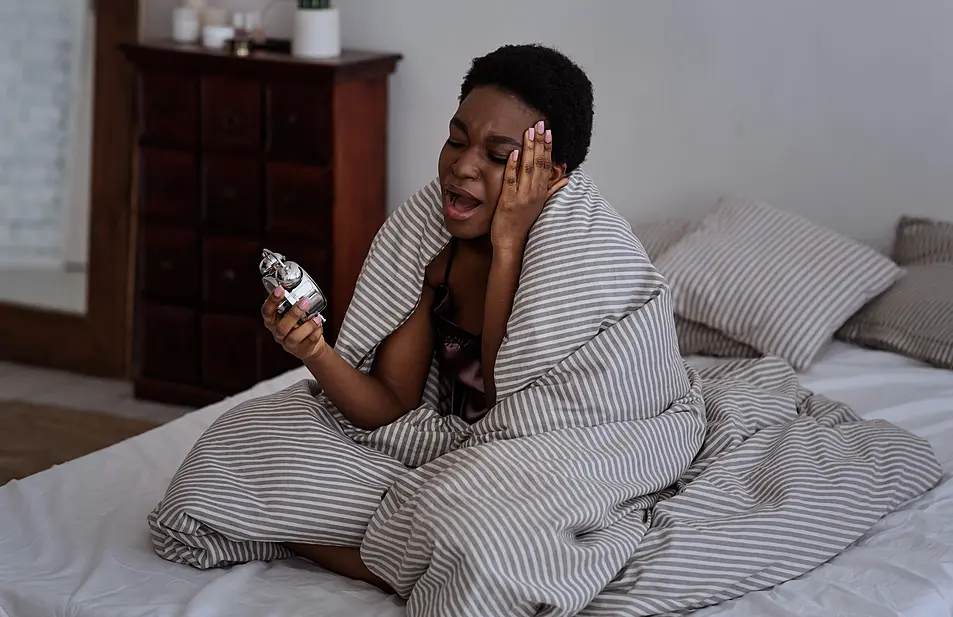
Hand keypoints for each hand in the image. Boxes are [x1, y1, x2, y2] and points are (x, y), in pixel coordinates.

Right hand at [261, 287, 327, 360]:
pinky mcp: (301, 350)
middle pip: (281, 326)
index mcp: (273, 322)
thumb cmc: (299, 326)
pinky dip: (316, 333)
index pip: (267, 312)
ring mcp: (289, 344)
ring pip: (294, 337)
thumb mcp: (292, 314)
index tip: (280, 289)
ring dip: (308, 325)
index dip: (272, 301)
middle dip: (294, 313)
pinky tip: (319, 327)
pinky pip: (309, 342)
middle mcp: (278, 334)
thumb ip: (292, 305)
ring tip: (317, 317)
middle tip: (304, 302)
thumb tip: (299, 290)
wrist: (311, 346)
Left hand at [490, 120, 569, 249]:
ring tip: (529, 132)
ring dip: (529, 149)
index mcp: (541, 192)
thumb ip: (552, 190)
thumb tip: (566, 179)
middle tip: (540, 123)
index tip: (548, 131)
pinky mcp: (509, 202)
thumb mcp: (540, 205)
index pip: (547, 165)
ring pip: (528, 169)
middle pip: (540, 163)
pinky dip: (513, 166)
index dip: (548, 147)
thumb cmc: (522, 225)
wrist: (512, 244)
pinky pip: (512, 181)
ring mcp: (523, 197)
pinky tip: (514, 153)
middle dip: (540, 142)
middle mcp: (535, 192)